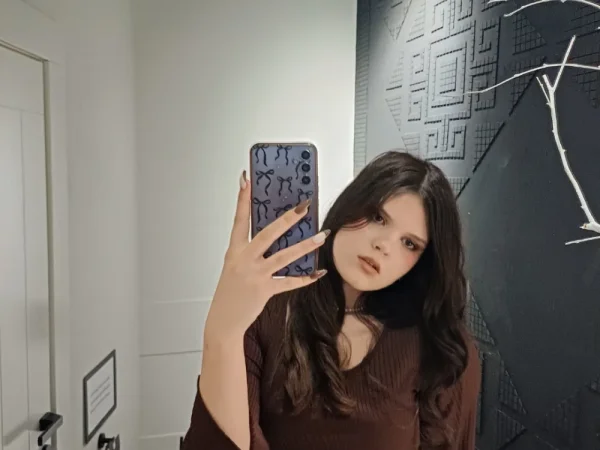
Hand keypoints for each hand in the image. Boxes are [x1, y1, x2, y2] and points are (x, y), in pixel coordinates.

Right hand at [204, 170, 328, 339]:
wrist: (223, 319)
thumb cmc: (230, 291)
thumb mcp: (235, 265)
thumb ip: (251, 250)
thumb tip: (274, 234)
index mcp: (234, 250)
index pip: (239, 219)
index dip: (242, 200)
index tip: (246, 180)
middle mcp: (244, 259)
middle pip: (268, 233)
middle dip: (287, 219)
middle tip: (304, 206)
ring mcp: (254, 274)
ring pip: (284, 256)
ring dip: (305, 245)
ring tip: (322, 236)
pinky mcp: (264, 290)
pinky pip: (290, 282)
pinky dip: (306, 277)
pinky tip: (319, 272)